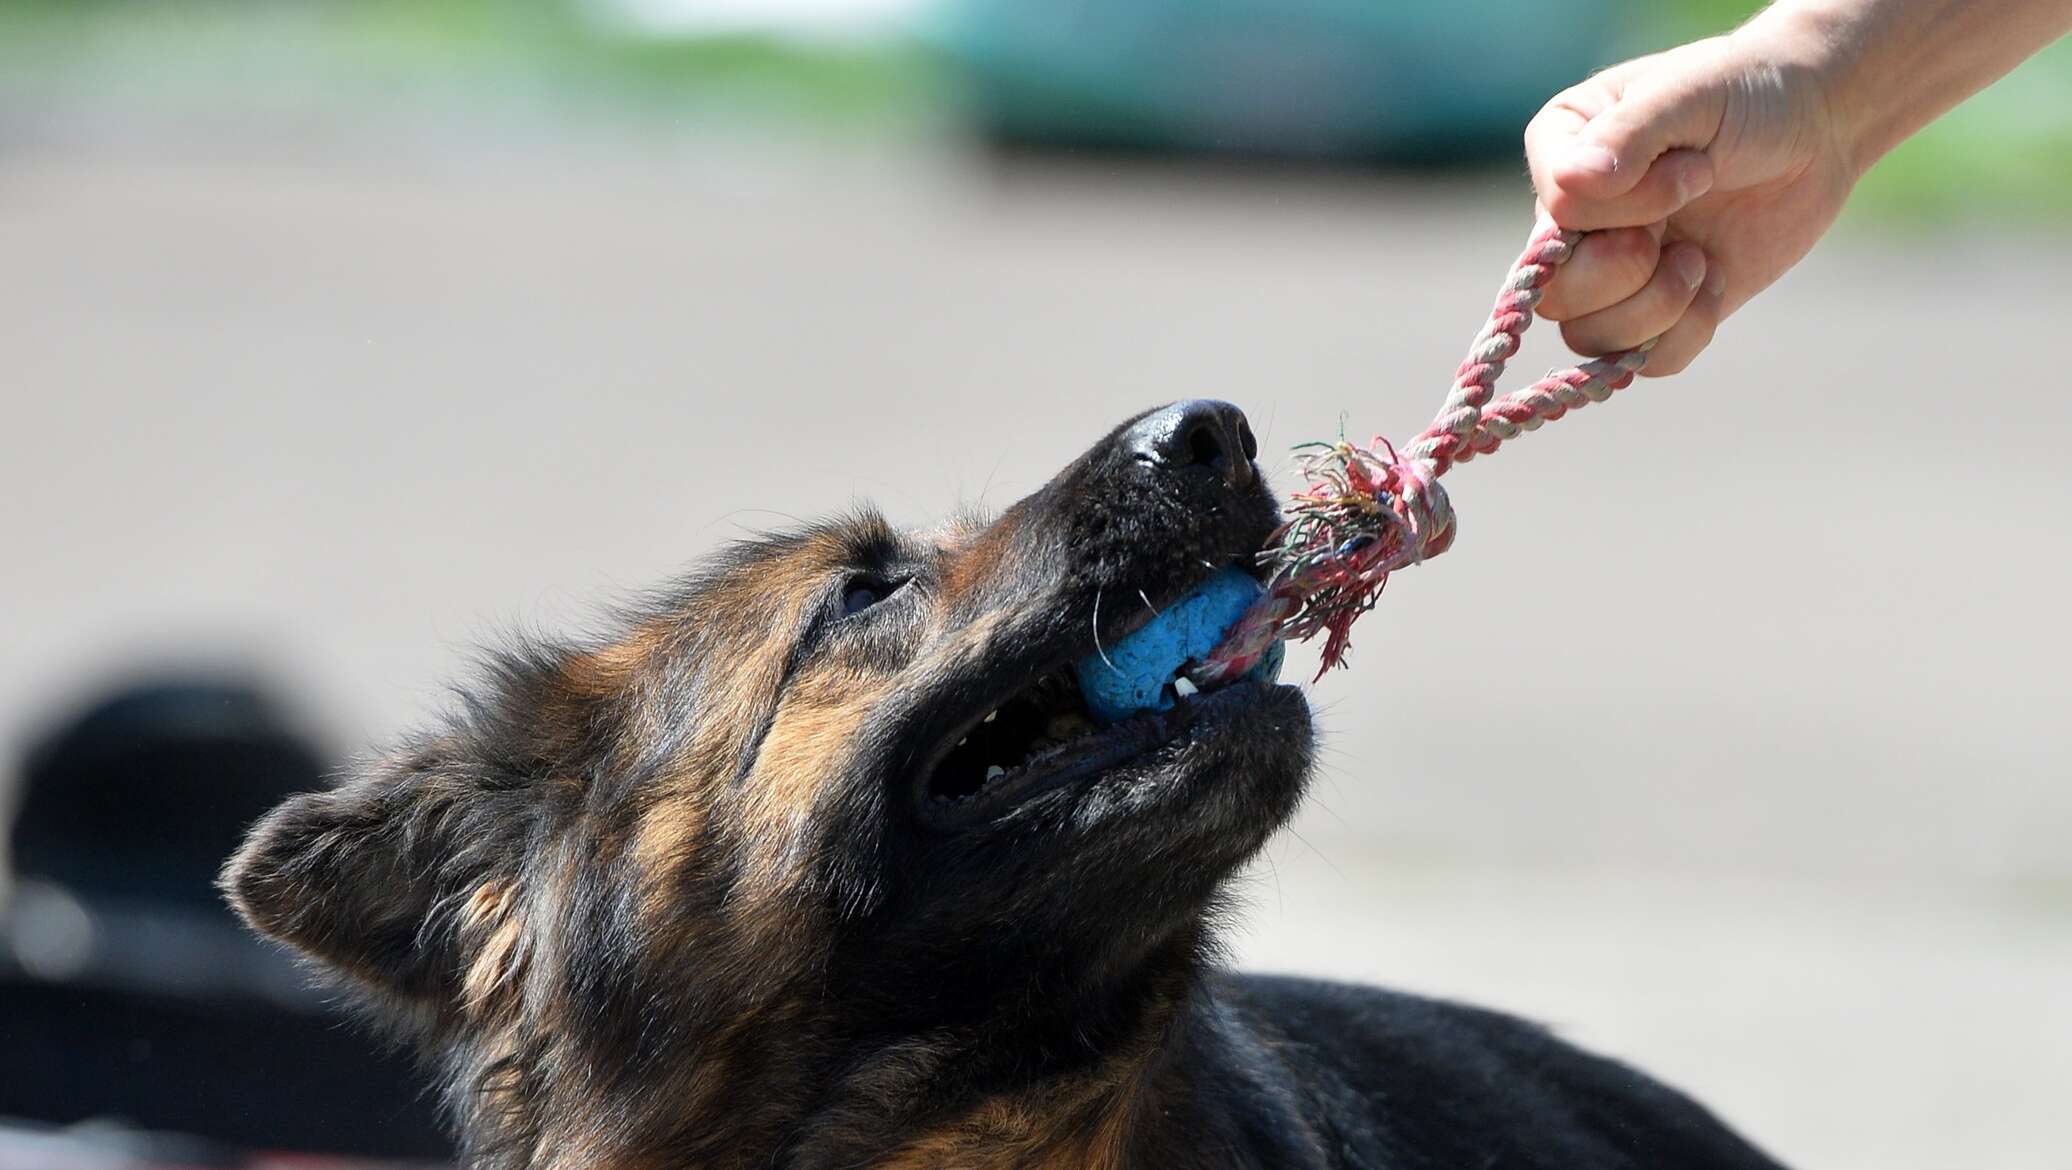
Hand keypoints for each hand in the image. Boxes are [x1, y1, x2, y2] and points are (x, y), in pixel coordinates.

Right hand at [1524, 21, 1860, 374]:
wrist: (1816, 129)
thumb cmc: (1747, 95)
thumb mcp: (1690, 94)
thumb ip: (1627, 135)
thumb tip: (1568, 184)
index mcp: (1560, 153)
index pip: (1555, 210)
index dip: (1624, 206)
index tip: (1695, 166)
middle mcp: (1568, 221)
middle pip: (1555, 293)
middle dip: (1628, 271)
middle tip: (1681, 235)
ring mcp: (1606, 271)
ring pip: (1588, 337)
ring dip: (1657, 307)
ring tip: (1700, 261)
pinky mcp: (1653, 311)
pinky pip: (1641, 362)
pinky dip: (1684, 333)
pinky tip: (1714, 281)